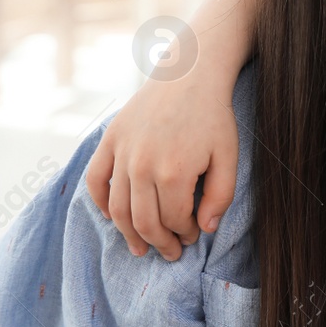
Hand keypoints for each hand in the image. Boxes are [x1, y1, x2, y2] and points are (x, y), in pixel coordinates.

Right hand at [84, 62, 239, 260]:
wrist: (189, 73)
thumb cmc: (214, 116)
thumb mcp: (229, 155)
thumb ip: (221, 195)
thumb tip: (204, 229)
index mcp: (175, 172)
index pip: (173, 220)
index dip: (184, 234)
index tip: (193, 236)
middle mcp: (142, 166)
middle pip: (144, 221)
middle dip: (159, 243)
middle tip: (170, 253)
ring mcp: (122, 154)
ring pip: (117, 209)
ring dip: (129, 234)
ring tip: (141, 248)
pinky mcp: (110, 141)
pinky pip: (96, 182)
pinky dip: (101, 204)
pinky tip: (114, 218)